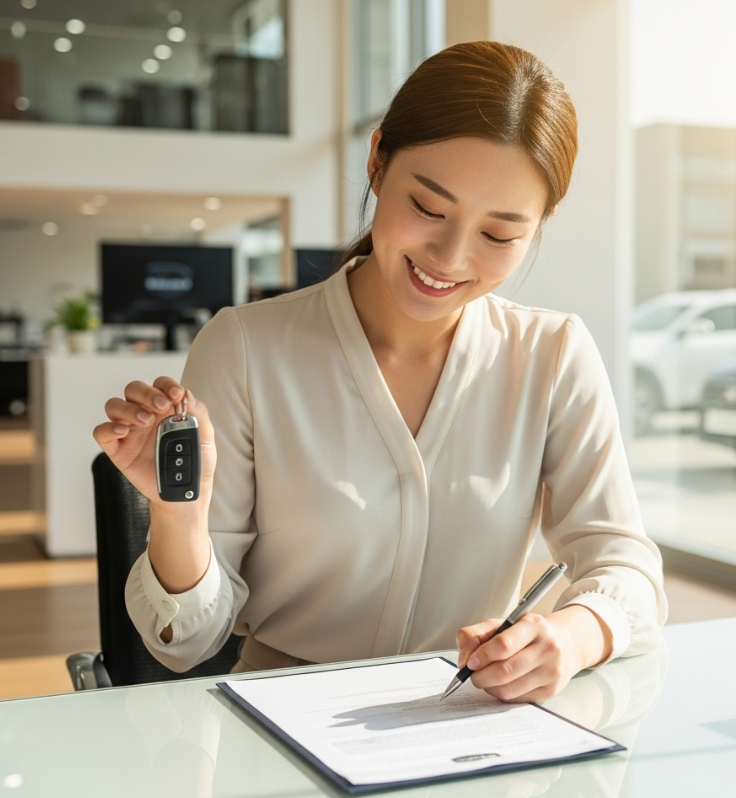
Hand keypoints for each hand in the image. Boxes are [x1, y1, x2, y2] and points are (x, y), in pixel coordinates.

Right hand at [93, 377, 215, 506]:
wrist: (184, 492)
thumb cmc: (194, 463)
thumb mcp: (205, 438)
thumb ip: (199, 415)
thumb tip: (188, 394)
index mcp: (166, 409)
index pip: (160, 386)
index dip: (166, 385)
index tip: (176, 395)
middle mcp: (145, 415)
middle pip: (134, 390)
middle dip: (147, 393)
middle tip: (161, 406)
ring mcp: (129, 431)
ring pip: (115, 405)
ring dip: (128, 408)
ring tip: (145, 420)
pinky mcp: (117, 449)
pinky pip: (102, 432)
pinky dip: (108, 428)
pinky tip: (123, 431)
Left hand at [456, 606, 612, 702]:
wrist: (563, 645)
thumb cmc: (526, 634)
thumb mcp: (501, 624)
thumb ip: (475, 634)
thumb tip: (463, 658)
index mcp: (533, 625)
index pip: (502, 645)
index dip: (482, 656)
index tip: (469, 662)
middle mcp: (547, 647)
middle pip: (504, 671)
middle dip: (480, 676)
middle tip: (472, 675)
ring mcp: (551, 671)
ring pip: (509, 689)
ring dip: (489, 687)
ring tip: (485, 679)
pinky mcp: (551, 690)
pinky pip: (517, 699)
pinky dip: (502, 694)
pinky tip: (501, 684)